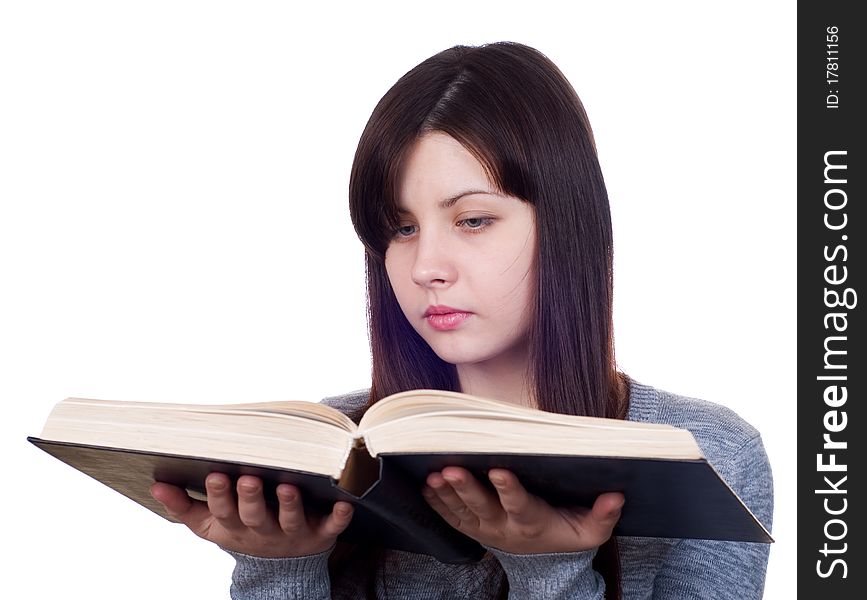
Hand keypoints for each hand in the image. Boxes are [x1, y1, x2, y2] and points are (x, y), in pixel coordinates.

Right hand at [150, 473, 353, 557]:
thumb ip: (183, 506)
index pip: (223, 512)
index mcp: (235, 526)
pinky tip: (345, 504)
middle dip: (251, 498)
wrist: (279, 567)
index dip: (219, 496)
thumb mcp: (209, 525)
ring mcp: (293, 533)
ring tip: (289, 488)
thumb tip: (156, 485)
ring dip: (290, 505)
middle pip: (255, 516)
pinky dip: (338, 518)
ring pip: (291, 520)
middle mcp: (263, 530)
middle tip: (248, 478)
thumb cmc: (242, 530)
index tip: (215, 475)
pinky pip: (331, 527)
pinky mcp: (320, 534)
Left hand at [422, 466, 623, 554]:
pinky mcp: (472, 528)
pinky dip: (437, 503)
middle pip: (482, 507)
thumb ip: (603, 516)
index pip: (520, 505)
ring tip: (433, 475)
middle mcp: (504, 527)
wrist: (543, 561)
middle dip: (466, 488)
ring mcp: (484, 528)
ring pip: (461, 511)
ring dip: (446, 493)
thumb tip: (616, 496)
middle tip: (451, 470)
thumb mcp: (590, 531)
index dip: (509, 489)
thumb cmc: (566, 534)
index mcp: (532, 523)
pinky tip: (426, 486)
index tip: (499, 470)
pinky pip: (450, 517)